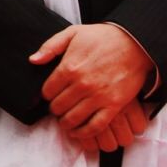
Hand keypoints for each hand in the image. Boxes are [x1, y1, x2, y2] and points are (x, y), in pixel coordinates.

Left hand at [31, 23, 153, 143]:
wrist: (133, 43)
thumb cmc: (100, 37)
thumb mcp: (71, 33)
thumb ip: (50, 47)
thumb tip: (33, 61)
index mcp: (69, 67)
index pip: (48, 91)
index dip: (45, 95)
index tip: (49, 95)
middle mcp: (82, 84)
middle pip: (59, 106)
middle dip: (55, 109)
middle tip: (57, 108)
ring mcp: (98, 96)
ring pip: (74, 118)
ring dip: (66, 123)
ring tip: (64, 121)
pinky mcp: (114, 105)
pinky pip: (96, 125)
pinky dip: (84, 132)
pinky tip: (78, 132)